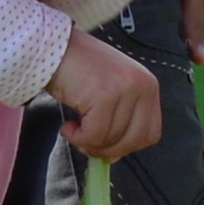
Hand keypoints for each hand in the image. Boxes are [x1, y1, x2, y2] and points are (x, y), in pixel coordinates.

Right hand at [51, 30, 163, 164]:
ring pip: (112, 139)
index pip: (150, 133)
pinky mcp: (104, 95)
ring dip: (88, 142)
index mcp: (148, 86)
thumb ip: (118, 121)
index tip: (106, 144)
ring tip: (73, 128)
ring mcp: (125, 89)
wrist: (53, 48)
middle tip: (85, 142)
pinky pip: (94, 134)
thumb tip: (113, 157)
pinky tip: (68, 127)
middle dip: (107, 150)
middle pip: (133, 140)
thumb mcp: (109, 92)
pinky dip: (78, 138)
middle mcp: (142, 86)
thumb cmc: (79, 70)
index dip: (127, 146)